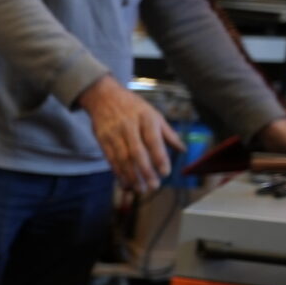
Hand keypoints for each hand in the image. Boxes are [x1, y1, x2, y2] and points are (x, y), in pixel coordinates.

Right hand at [76, 76, 186, 193]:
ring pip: (122, 158)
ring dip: (131, 176)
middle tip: (154, 186)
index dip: (159, 157)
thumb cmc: (133, 106)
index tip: (165, 173)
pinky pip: (110, 159)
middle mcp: (129, 126)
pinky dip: (118, 173)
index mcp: (146, 118)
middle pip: (137, 152)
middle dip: (145, 171)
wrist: (104, 96)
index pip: (153, 141)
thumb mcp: (154, 114)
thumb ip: (168, 133)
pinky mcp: (102, 139)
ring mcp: (114, 133)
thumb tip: (182, 149)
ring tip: (140, 189)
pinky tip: (125, 183)